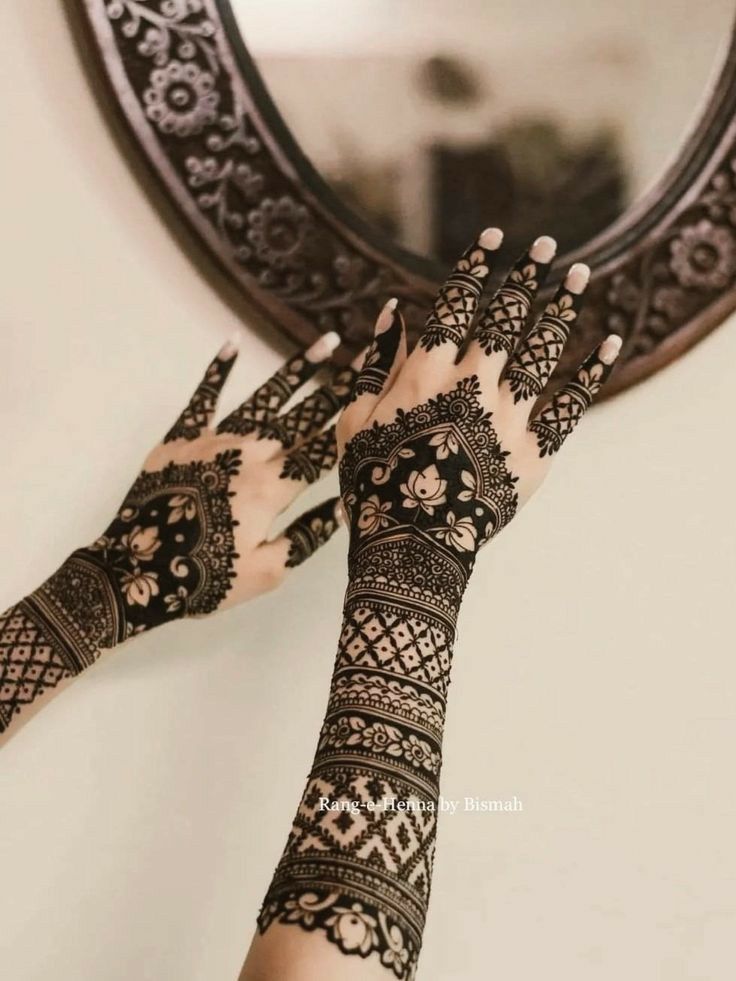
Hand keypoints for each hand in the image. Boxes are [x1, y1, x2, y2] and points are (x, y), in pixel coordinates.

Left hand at [0, 334, 354, 735]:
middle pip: (302, 417)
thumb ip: (308, 536)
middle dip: (336, 388)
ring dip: (296, 370)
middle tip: (364, 358)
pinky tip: (233, 343)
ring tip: (324, 343)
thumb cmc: (204, 578)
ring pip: (264, 399)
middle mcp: (250, 455)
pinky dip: (218, 370)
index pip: (322, 451)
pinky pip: (203, 397)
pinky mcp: (181, 438)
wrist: (133, 572)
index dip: (350, 424)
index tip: (378, 397)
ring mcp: (214, 441)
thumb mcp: (266, 572)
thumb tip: (342, 506)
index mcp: (274, 489)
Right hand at [337, 228, 621, 625]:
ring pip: (540, 350)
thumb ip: (374, 366)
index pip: (456, 307)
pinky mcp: (534, 452)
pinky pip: (569, 405)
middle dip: (526, 276)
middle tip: (546, 247)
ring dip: (561, 307)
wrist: (412, 546)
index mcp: (426, 376)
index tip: (494, 239)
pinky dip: (591, 373)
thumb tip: (392, 313)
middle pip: (505, 319)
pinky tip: (608, 343)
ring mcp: (507, 418)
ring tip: (578, 275)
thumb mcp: (355, 423)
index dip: (476, 269)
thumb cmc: (374, 485)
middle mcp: (471, 387)